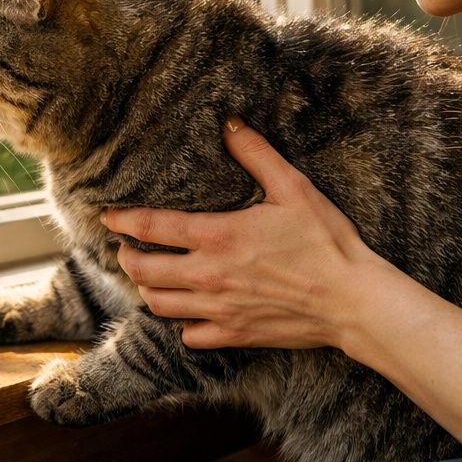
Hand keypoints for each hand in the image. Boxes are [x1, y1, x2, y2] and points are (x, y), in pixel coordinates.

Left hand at [102, 118, 400, 349]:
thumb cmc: (327, 242)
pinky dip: (181, 324)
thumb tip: (229, 124)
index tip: (107, 215)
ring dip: (147, 288)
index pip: (151, 227)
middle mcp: (209, 276)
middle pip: (142, 271)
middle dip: (125, 257)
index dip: (122, 219)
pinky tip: (188, 311)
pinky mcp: (234, 335)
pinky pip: (190, 336)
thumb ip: (256, 154)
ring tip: (150, 276)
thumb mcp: (293, 187)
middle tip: (126, 247)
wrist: (353, 301)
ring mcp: (219, 310)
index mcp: (219, 236)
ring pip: (158, 305)